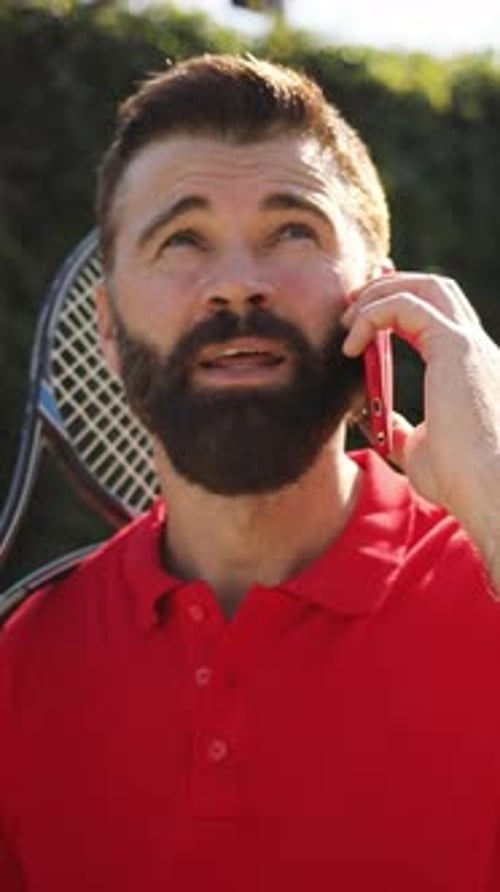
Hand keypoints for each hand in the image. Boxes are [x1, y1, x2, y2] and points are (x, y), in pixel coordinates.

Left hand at [342, 272, 499, 585]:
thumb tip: (378, 420)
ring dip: (379, 294)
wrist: (489, 492)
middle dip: (390, 285)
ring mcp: (469, 345)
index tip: (363, 309)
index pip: (438, 315)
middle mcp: (475, 349)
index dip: (400, 302)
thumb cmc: (461, 481)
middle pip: (436, 288)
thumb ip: (400, 430)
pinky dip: (374, 314)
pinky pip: (406, 306)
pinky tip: (351, 345)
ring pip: (425, 286)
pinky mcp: (454, 348)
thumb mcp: (419, 452)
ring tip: (347, 319)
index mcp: (471, 369)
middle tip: (351, 304)